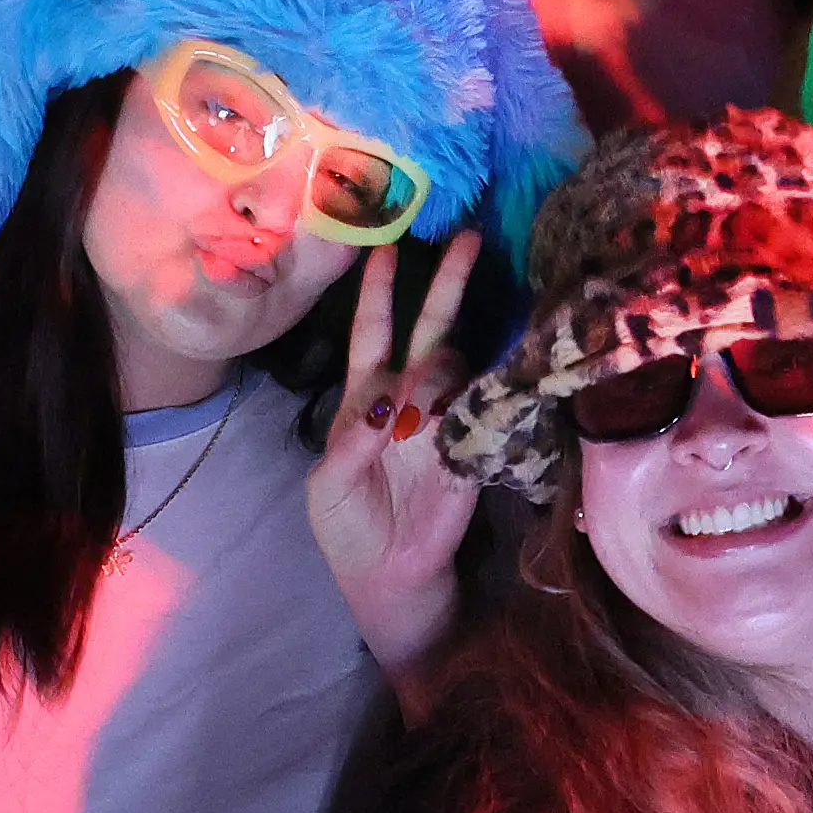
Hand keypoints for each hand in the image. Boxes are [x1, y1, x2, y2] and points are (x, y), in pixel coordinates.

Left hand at [307, 235, 483, 690]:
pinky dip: (480, 402)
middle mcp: (410, 395)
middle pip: (431, 327)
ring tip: (417, 414)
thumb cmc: (346, 524)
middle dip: (446, 284)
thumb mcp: (327, 485)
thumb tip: (385, 410)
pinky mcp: (473, 448)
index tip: (383, 246)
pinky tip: (463, 411)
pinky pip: (486, 412)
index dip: (377, 291)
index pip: (373, 330)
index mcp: (366, 396)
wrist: (386, 574)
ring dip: (440, 373)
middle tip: (467, 238)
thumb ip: (349, 443)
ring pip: (458, 366)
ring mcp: (445, 419)